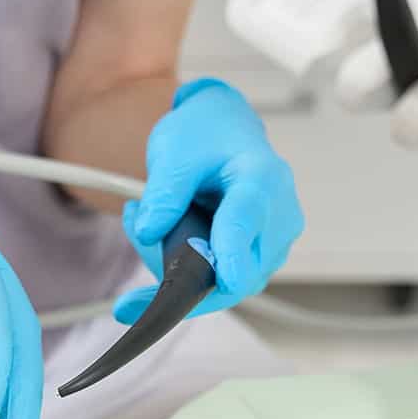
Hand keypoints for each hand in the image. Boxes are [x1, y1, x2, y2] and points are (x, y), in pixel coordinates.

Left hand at [113, 79, 303, 325]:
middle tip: (136, 254)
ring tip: (150, 226)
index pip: (244, 225)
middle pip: (238, 272)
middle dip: (184, 275)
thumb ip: (163, 194)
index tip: (209, 287)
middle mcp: (281, 215)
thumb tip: (148, 234)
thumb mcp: (175, 154)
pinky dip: (193, 272)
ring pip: (229, 285)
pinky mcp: (266, 258)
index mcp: (262, 178)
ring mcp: (278, 241)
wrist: (228, 130)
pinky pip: (228, 283)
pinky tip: (169, 241)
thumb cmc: (206, 136)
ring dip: (182, 272)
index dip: (227, 259)